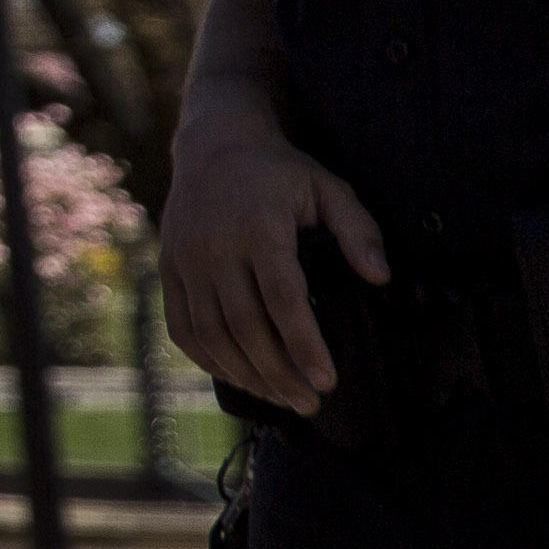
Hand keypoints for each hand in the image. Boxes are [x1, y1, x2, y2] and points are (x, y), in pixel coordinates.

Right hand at [163, 120, 389, 415]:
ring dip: (246, 374)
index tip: (327, 381)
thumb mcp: (327, 187)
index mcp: (258, 227)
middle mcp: (214, 246)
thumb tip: (380, 278)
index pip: (281, 298)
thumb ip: (358, 230)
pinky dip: (208, 359)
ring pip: (210, 333)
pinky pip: (181, 327)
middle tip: (310, 403)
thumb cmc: (279, 172)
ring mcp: (185, 259)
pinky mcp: (168, 268)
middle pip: (243, 325)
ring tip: (282, 398)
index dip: (304, 344)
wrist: (212, 144)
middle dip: (278, 373)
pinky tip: (239, 376)